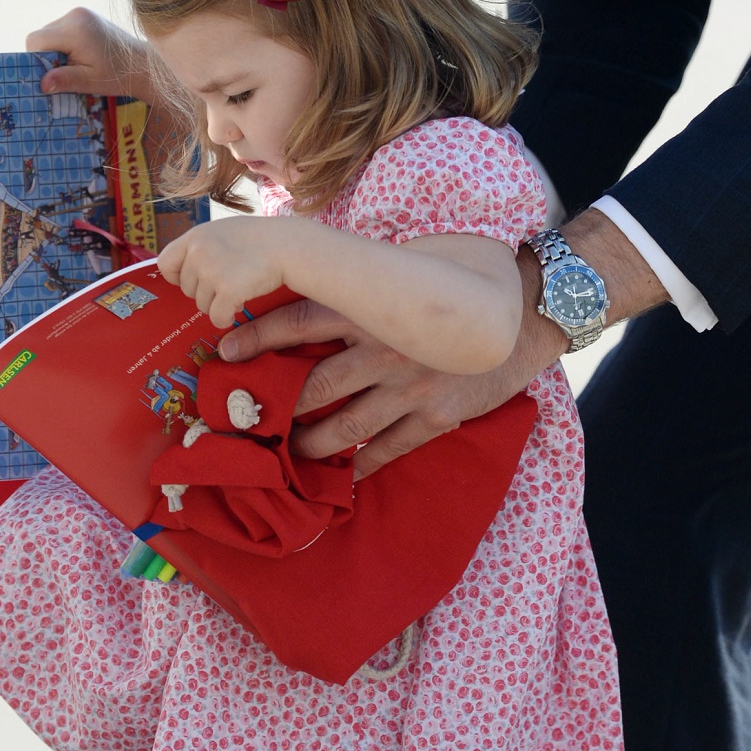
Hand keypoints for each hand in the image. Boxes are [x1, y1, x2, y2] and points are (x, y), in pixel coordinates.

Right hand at [26, 7, 151, 98]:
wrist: (141, 63)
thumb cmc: (117, 74)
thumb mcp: (90, 81)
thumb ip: (65, 80)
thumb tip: (42, 84)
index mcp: (75, 30)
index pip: (36, 41)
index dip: (36, 59)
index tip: (50, 74)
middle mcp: (74, 15)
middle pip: (41, 36)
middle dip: (46, 55)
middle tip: (65, 71)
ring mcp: (79, 12)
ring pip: (49, 32)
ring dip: (54, 49)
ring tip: (76, 64)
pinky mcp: (83, 14)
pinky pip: (60, 29)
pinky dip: (63, 43)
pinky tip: (79, 54)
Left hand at [158, 217, 295, 329]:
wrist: (287, 245)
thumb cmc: (258, 239)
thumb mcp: (223, 232)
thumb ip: (201, 247)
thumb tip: (179, 269)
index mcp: (195, 236)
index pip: (165, 263)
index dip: (177, 276)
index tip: (195, 279)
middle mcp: (198, 252)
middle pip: (187, 289)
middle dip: (206, 292)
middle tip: (229, 282)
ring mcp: (211, 271)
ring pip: (202, 306)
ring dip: (219, 304)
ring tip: (240, 287)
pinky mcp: (227, 290)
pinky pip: (217, 317)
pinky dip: (228, 317)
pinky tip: (242, 303)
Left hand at [218, 296, 547, 476]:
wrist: (525, 315)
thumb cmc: (460, 284)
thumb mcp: (408, 270)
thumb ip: (364, 284)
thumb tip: (310, 282)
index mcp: (373, 308)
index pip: (300, 321)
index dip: (257, 336)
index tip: (224, 352)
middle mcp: (385, 349)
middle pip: (314, 385)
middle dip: (276, 407)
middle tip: (246, 422)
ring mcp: (411, 388)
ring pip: (345, 427)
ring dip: (310, 445)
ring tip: (288, 454)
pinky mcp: (436, 417)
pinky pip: (388, 450)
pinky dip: (361, 467)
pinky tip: (339, 479)